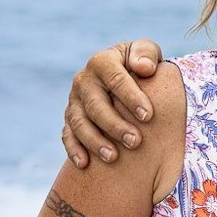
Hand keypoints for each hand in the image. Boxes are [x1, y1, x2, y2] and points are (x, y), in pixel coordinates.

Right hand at [63, 40, 164, 165]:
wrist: (125, 78)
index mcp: (102, 62)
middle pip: (95, 105)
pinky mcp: (70, 119)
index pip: (115, 78)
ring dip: (94, 141)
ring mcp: (74, 101)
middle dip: (114, 124)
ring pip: (79, 122)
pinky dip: (74, 149)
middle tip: (135, 141)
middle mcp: (84, 81)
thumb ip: (147, 54)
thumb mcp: (146, 53)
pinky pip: (67, 135)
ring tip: (113, 157)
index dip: (131, 97)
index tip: (148, 116)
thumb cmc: (141, 66)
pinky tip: (84, 163)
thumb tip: (144, 68)